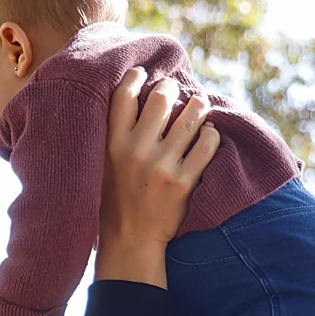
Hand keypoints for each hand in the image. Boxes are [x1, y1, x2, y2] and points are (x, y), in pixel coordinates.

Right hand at [96, 68, 220, 287]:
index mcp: (112, 145)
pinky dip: (211, 134)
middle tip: (175, 91)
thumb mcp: (103, 165)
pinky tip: (207, 135)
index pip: (124, 96)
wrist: (130, 240)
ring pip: (191, 115)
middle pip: (161, 97)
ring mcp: (162, 166)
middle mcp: (135, 151)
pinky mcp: (184, 182)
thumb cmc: (115, 200)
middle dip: (171, 88)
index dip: (136, 77)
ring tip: (198, 106)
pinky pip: (207, 143)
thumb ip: (115, 136)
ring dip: (198, 105)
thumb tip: (137, 99)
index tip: (145, 74)